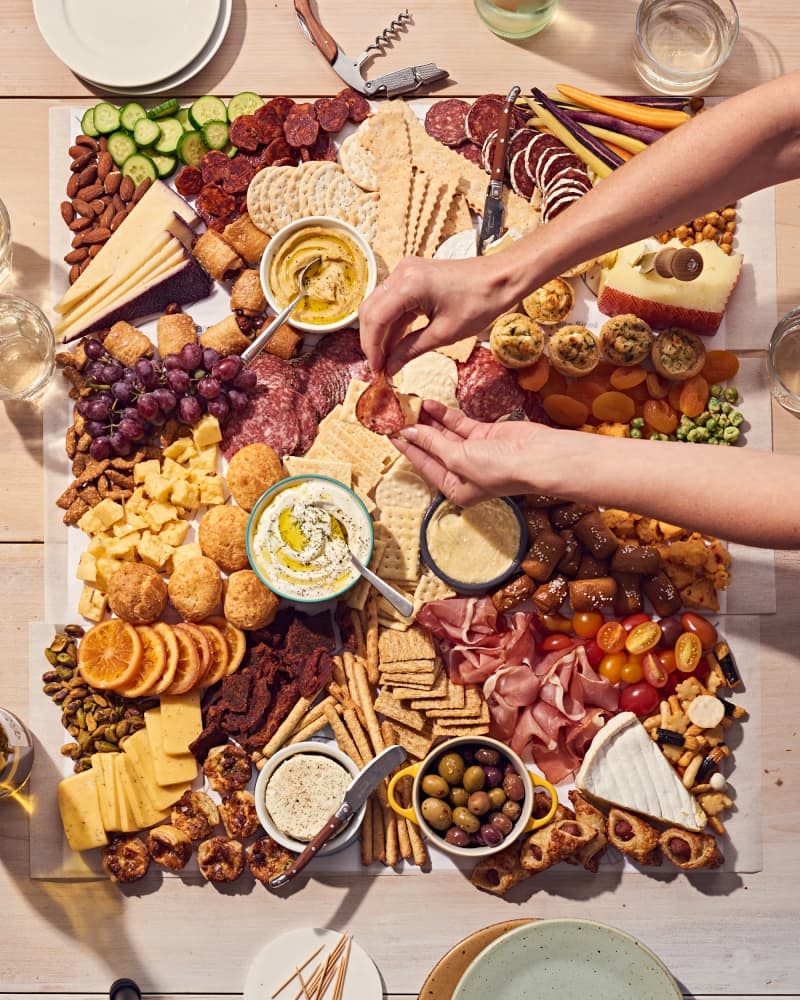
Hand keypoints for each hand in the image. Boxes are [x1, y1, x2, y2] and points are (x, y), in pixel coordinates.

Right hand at [358, 255, 508, 375]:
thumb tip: (390, 368)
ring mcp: (405, 272)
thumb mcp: (444, 333)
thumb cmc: (480, 302)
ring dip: (380, 334)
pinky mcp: (412, 276)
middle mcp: (401, 273)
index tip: (377, 370)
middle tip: (378, 368)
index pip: (376, 319)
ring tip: (386, 360)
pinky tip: (395, 345)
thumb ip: (411, 350)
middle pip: (370, 311)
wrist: (501, 278)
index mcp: (409, 285)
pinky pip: (393, 302)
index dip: (372, 348)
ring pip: (379, 306)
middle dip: (372, 341)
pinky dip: (392, 323)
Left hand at [394, 399, 542, 505]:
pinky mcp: (484, 435)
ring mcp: (474, 453)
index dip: (406, 448)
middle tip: (397, 413)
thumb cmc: (499, 470)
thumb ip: (432, 443)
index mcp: (454, 488)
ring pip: (444, 434)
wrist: (538, 457)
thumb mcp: (458, 459)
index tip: (389, 432)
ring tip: (410, 404)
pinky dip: (445, 415)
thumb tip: (409, 432)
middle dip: (416, 431)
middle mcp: (462, 472)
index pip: (423, 464)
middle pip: (432, 448)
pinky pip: (459, 424)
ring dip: (428, 420)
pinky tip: (430, 404)